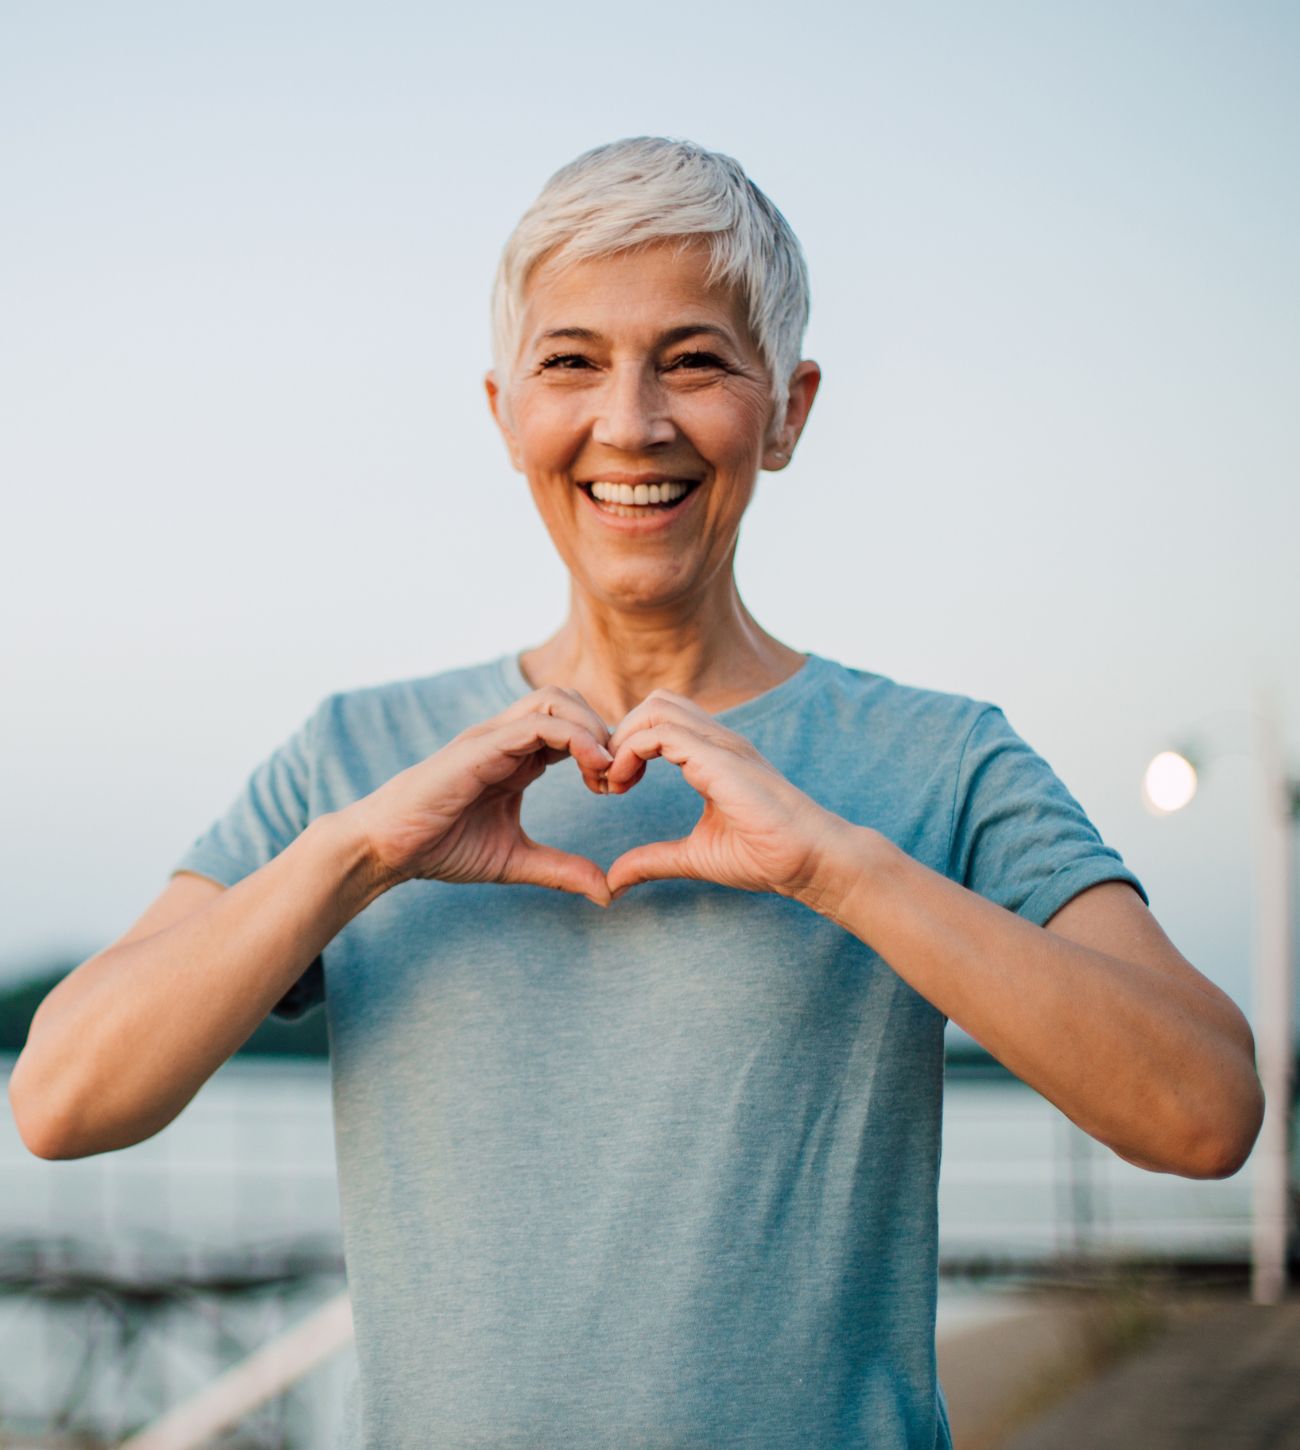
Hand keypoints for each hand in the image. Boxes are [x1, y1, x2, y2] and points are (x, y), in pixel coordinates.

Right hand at [345, 687, 613, 904]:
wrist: (387, 848)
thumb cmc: (441, 847)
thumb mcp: (515, 860)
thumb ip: (561, 870)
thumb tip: (607, 892)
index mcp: (518, 756)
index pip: (573, 725)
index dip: (604, 748)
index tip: (620, 787)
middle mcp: (507, 738)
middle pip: (569, 699)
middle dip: (604, 729)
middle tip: (618, 775)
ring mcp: (493, 737)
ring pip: (556, 699)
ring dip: (592, 727)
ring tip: (606, 770)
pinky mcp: (481, 746)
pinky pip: (537, 723)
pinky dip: (575, 737)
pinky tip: (592, 769)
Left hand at [603, 690, 844, 901]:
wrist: (809, 860)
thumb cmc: (765, 857)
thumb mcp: (694, 857)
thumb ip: (653, 860)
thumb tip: (614, 882)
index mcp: (712, 756)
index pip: (660, 723)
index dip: (626, 747)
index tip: (611, 787)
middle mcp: (716, 741)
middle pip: (654, 704)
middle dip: (619, 734)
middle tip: (606, 780)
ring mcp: (720, 744)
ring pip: (655, 707)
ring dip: (622, 739)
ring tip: (613, 781)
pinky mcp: (719, 757)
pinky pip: (660, 733)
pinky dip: (630, 751)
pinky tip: (624, 784)